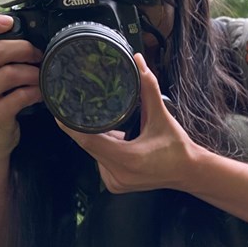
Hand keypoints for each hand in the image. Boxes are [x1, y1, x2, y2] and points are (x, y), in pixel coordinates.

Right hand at [0, 14, 42, 160]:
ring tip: (42, 76)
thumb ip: (0, 57)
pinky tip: (41, 93)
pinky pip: (21, 95)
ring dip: (34, 72)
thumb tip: (31, 34)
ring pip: (11, 73)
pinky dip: (37, 92)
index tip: (10, 21)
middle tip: (40, 55)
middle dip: (25, 49)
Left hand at [57, 53, 199, 192]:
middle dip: (85, 125)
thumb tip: (138, 62)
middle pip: (89, 145)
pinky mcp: (114, 184)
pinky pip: (101, 161)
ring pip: (94, 152)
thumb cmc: (177, 147)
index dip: (71, 124)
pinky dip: (104, 148)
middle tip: (78, 106)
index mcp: (127, 159)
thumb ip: (148, 88)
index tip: (59, 109)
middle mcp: (116, 174)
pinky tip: (115, 139)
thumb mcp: (162, 116)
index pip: (88, 140)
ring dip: (96, 137)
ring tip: (105, 123)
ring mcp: (114, 182)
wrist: (188, 172)